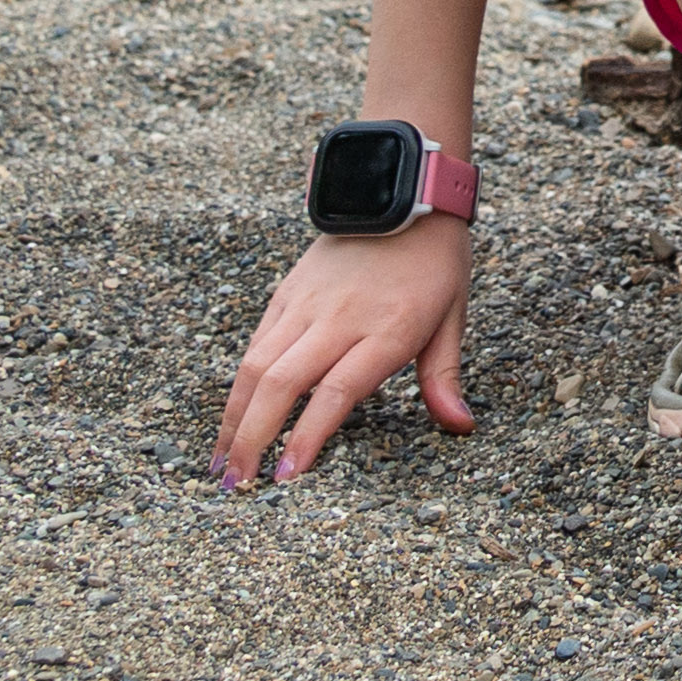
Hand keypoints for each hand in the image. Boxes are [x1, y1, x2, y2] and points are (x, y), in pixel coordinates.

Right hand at [216, 214, 473, 487]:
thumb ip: (444, 376)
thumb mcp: (453, 316)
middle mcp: (338, 319)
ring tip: (222, 464)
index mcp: (385, 329)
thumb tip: (459, 425)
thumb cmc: (434, 261)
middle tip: (238, 486)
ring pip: (255, 366)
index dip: (307, 436)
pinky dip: (239, 386)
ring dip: (234, 418)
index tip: (285, 477)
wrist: (404, 195)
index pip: (336, 391)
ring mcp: (306, 305)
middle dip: (253, 439)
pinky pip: (255, 344)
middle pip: (281, 383)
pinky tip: (232, 418)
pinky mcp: (286, 294)